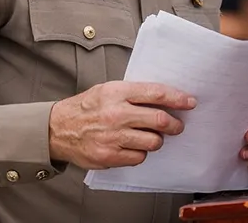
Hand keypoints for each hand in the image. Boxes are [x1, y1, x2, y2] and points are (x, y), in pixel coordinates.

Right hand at [48, 81, 195, 169]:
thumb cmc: (87, 108)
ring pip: (153, 141)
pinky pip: (139, 157)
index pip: (156, 93)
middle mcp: (116, 114)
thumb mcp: (108, 89)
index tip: (190, 102)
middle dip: (174, 124)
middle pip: (159, 120)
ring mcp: (112, 137)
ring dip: (157, 140)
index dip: (178, 98)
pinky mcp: (108, 156)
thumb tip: (166, 98)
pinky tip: (132, 146)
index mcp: (117, 93)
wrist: (57, 129)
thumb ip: (134, 92)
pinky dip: (140, 153)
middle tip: (177, 125)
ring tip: (150, 136)